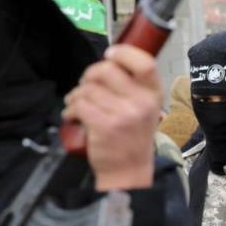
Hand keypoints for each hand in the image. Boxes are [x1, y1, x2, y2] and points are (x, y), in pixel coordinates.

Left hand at [63, 45, 162, 190]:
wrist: (129, 172)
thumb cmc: (133, 138)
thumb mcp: (145, 110)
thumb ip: (134, 87)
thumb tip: (109, 62)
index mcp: (154, 96)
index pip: (145, 63)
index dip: (124, 53)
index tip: (110, 55)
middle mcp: (142, 103)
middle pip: (108, 70)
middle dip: (90, 74)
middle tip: (87, 84)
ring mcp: (124, 115)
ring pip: (88, 88)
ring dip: (76, 95)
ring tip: (78, 104)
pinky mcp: (104, 126)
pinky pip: (79, 105)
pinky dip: (70, 109)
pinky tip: (73, 116)